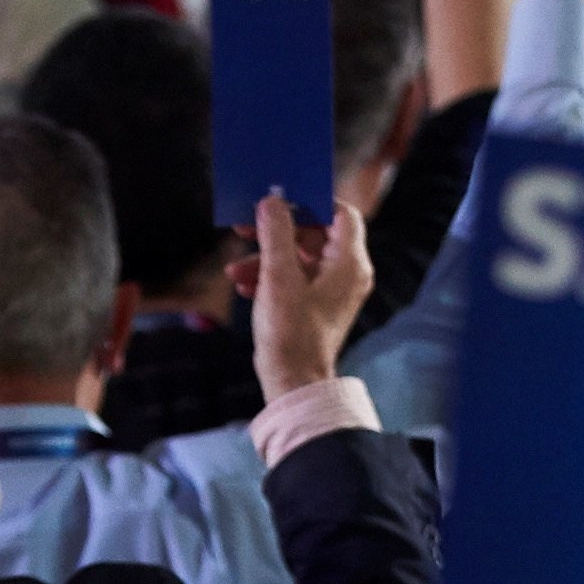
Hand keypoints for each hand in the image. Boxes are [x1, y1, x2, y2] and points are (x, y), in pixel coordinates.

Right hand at [248, 193, 372, 395]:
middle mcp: (346, 274)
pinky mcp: (315, 306)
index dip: (312, 202)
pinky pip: (294, 278)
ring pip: (298, 257)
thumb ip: (276, 234)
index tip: (280, 200)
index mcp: (349, 263)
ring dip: (265, 257)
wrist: (292, 384)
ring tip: (235, 268)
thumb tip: (272, 202)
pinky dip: (269, 276)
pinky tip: (243, 285)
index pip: (342, 213)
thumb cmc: (291, 334)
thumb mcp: (278, 277)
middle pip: (314, 234)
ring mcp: (331, 291)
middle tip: (245, 226)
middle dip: (276, 232)